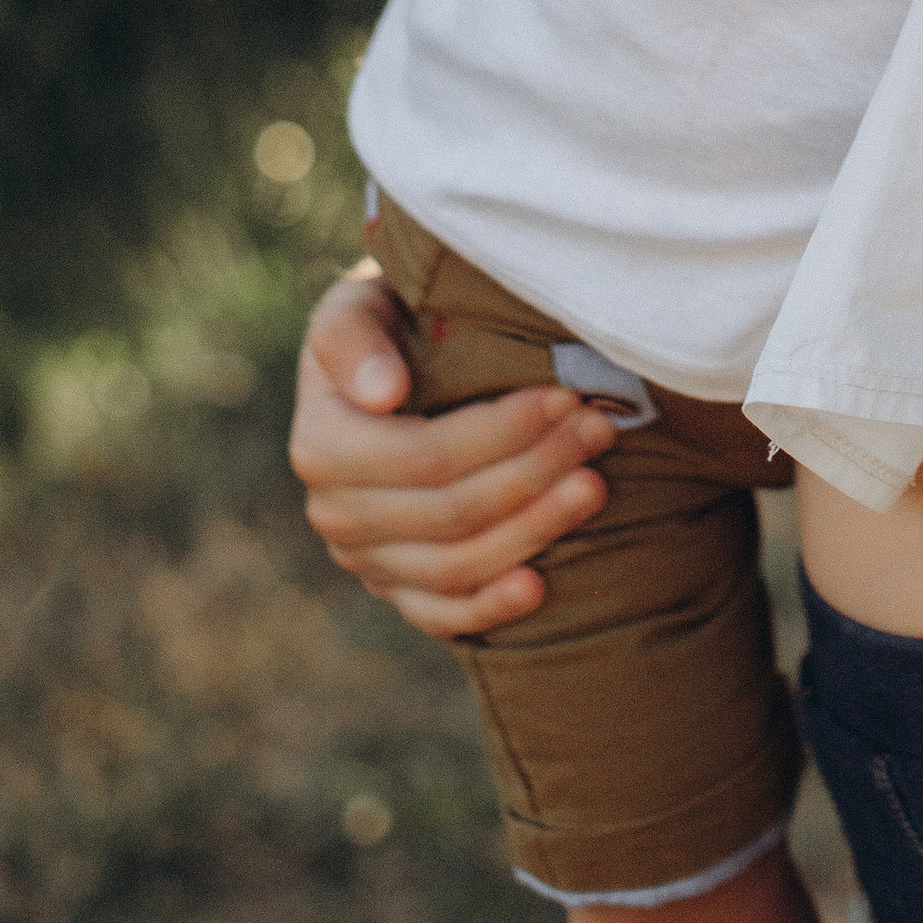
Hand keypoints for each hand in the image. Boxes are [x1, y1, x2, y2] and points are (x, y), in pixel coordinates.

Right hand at [287, 265, 617, 636]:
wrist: (392, 362)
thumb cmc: (387, 322)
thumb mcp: (359, 307)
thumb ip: (354, 340)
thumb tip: (381, 394)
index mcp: (323, 445)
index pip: (426, 455)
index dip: (503, 433)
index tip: (566, 398)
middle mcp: (335, 513)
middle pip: (451, 512)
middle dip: (535, 472)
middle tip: (600, 431)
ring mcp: (366, 560)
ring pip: (455, 567)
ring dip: (533, 530)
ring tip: (594, 485)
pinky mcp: (396, 589)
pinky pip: (440, 614)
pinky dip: (489, 607)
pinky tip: (539, 588)